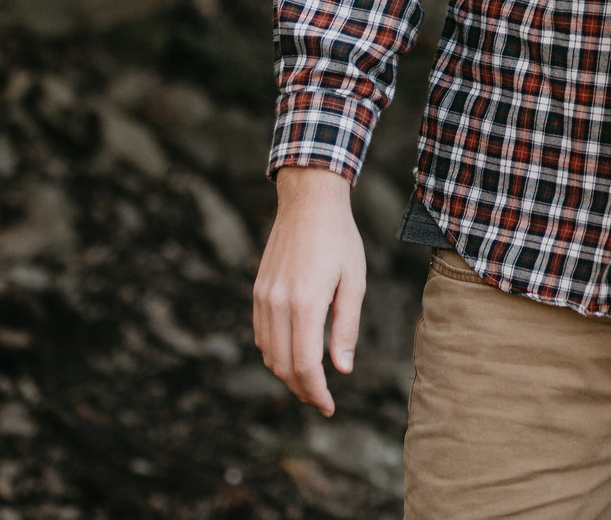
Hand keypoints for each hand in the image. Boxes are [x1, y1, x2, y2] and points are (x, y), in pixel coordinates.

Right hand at [251, 166, 367, 415]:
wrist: (308, 202)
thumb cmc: (339, 240)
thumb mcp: (353, 281)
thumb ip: (346, 327)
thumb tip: (342, 369)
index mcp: (305, 303)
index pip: (304, 364)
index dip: (316, 392)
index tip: (329, 407)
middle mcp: (278, 303)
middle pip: (282, 366)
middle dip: (302, 390)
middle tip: (322, 401)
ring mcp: (263, 298)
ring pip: (268, 354)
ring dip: (286, 375)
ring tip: (310, 383)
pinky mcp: (257, 292)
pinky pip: (261, 335)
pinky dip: (275, 354)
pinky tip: (294, 355)